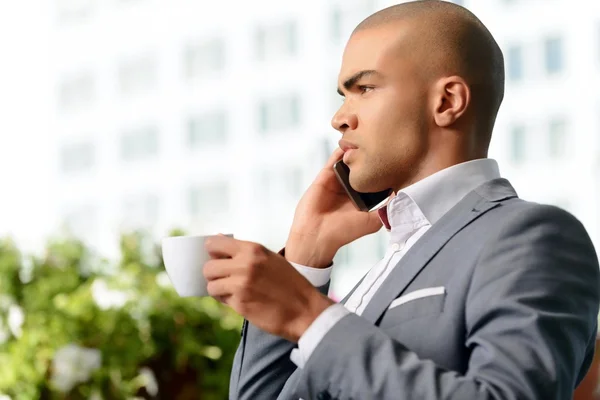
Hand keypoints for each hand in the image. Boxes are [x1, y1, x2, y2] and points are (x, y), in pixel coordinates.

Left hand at [203, 235, 333, 341]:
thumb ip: (245, 251)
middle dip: (213, 275)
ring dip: (219, 290)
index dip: (213, 253)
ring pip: (211, 286)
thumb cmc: (290, 283)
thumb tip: (217, 239)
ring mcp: (240, 286)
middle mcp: (244, 265)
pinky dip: (228, 301)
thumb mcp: (271, 259)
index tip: (217, 259)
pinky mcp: (240, 305)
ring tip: (233, 291)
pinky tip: (242, 300)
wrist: (305, 310)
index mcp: (252, 250)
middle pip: (208, 267)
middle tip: (224, 279)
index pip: (213, 245)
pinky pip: (222, 301)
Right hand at [286, 147, 388, 266]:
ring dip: (356, 152)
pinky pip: (334, 160)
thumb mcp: (373, 221)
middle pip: (364, 168)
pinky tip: (349, 144)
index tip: (397, 159)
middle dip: (372, 157)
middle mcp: (352, 188)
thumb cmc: (344, 231)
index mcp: (364, 198)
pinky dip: (340, 151)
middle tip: (384, 144)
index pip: (377, 180)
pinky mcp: (326, 176)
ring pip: (350, 161)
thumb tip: (404, 195)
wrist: (317, 233)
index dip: (385, 170)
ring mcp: (339, 181)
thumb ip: (386, 208)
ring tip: (367, 138)